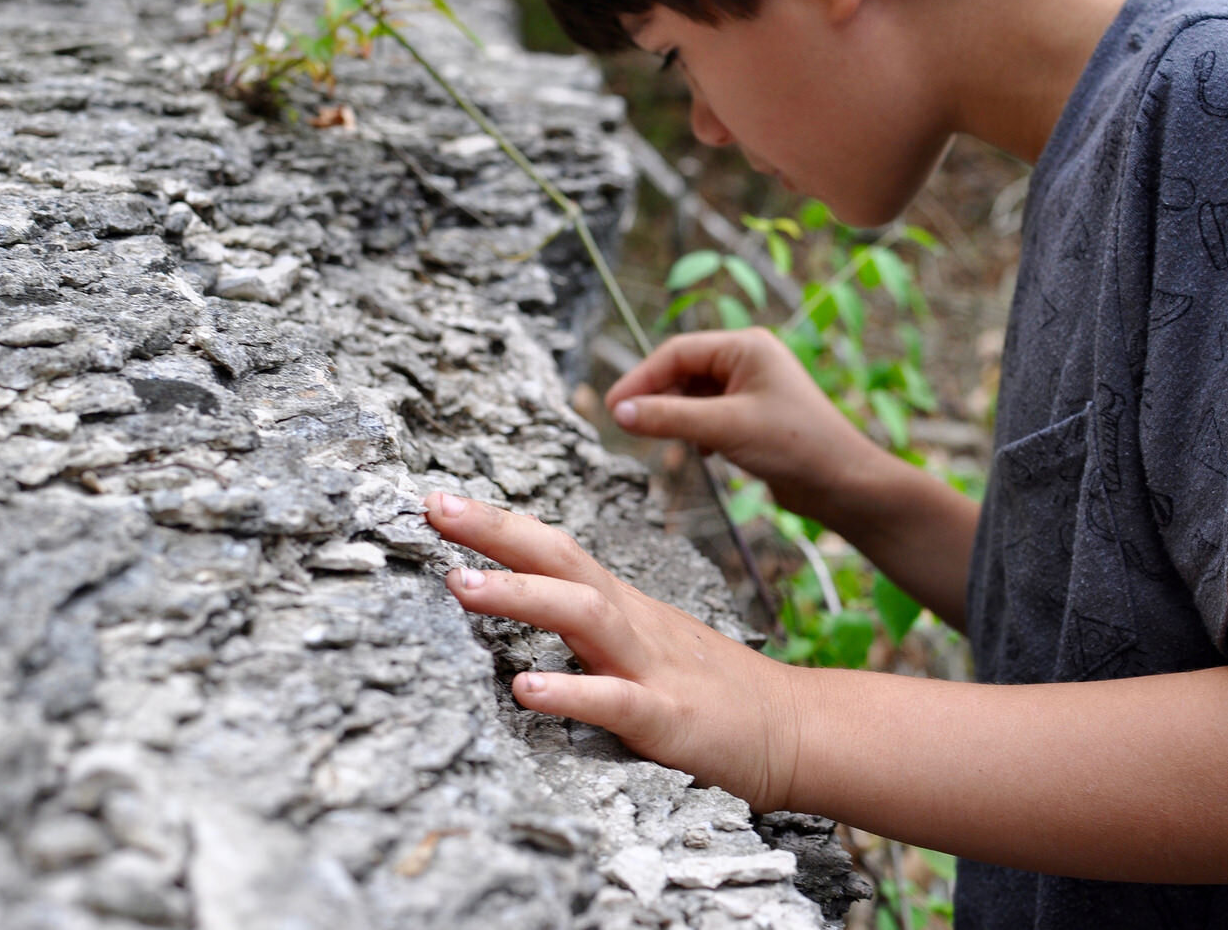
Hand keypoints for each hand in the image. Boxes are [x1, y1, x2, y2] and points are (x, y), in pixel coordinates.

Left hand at [424, 491, 804, 809]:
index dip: (495, 522)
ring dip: (520, 596)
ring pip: (582, 616)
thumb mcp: (641, 640)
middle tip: (433, 510)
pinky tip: (527, 689)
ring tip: (461, 586)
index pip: (551, 547)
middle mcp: (630, 622)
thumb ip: (584, 618)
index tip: (435, 500)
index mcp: (618, 604)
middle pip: (560, 560)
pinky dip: (571, 692)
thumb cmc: (708, 687)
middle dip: (495, 531)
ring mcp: (650, 666)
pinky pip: (616, 701)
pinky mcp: (670, 718)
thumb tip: (518, 595)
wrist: (794, 727)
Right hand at [604, 328, 882, 523]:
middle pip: (683, 370)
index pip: (677, 352)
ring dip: (676, 416)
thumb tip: (621, 413)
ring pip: (694, 394)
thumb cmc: (796, 445)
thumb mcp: (724, 428)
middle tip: (628, 425)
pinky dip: (696, 429)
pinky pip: (709, 413)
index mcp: (746, 346)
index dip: (641, 379)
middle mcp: (749, 360)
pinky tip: (701, 452)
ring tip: (664, 440)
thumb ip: (669, 417)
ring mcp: (752, 387)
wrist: (843, 483)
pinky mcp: (753, 415)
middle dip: (657, 397)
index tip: (614, 407)